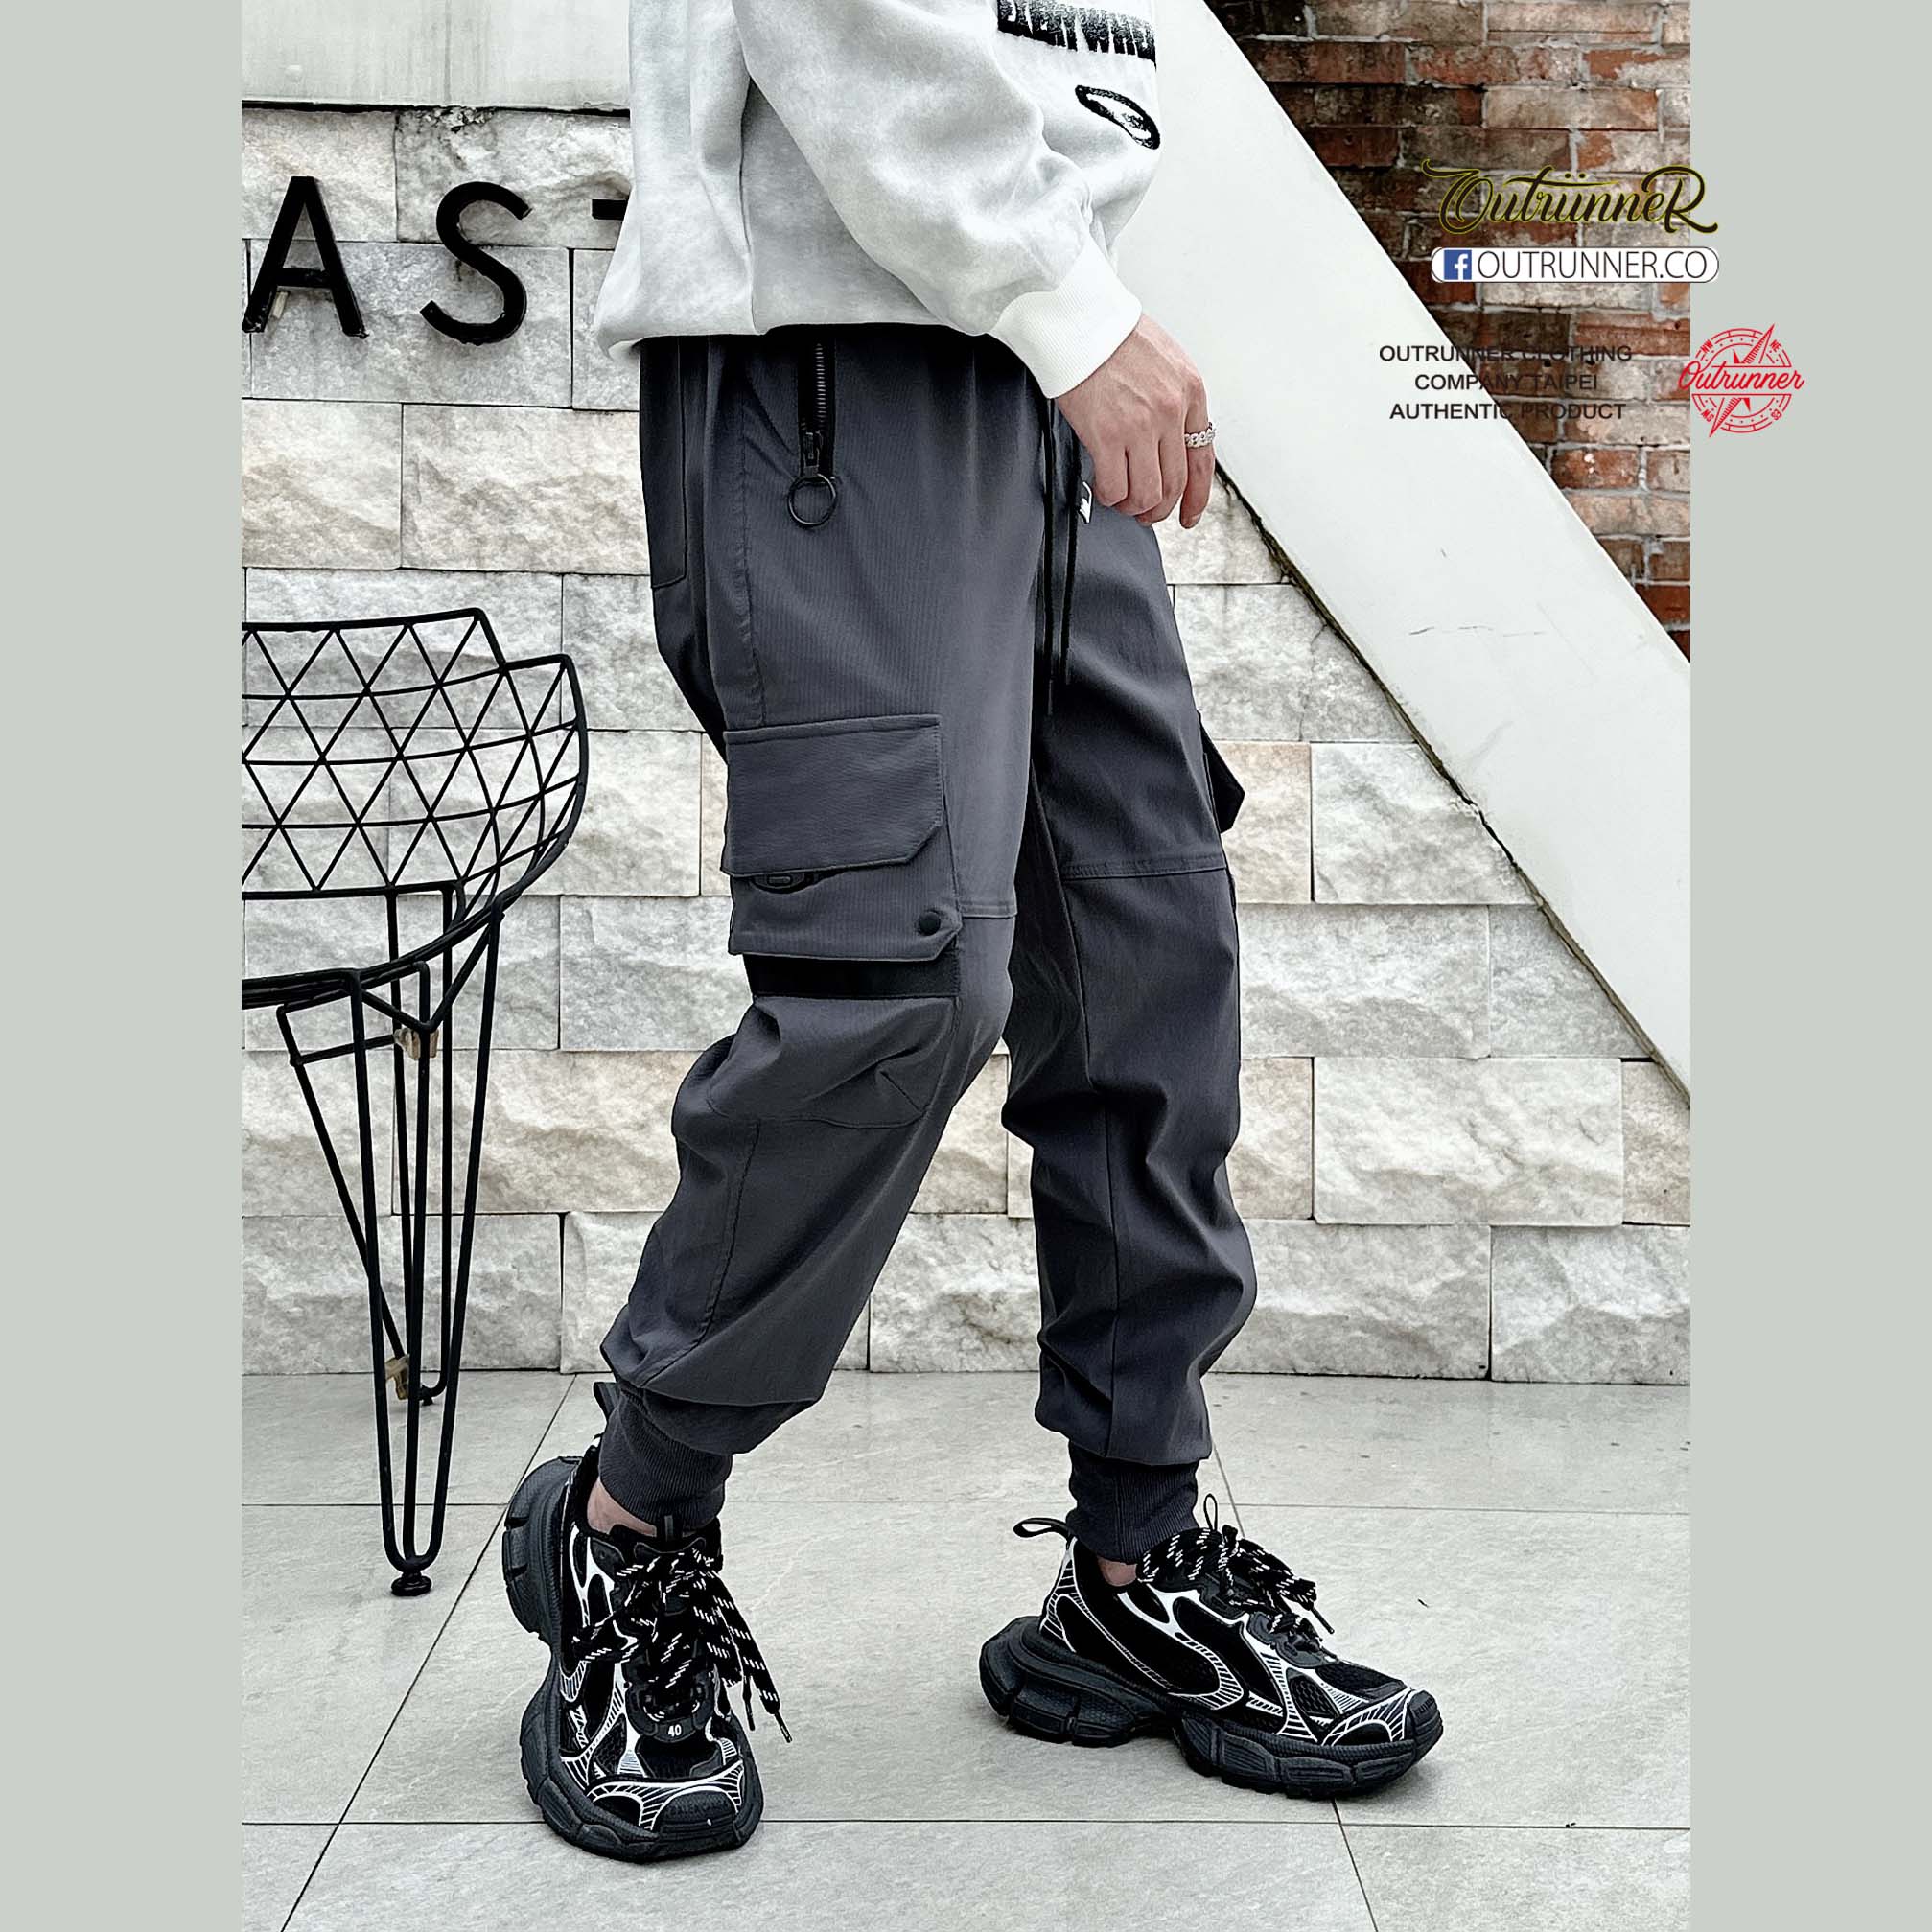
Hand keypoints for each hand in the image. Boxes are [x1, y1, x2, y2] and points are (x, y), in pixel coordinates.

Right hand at [1054, 315, 1211, 528]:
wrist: (1080, 319)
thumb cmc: (1112, 334)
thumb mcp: (1164, 360)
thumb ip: (1172, 399)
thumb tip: (1168, 440)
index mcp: (1190, 391)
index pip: (1202, 459)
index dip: (1196, 496)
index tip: (1188, 513)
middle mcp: (1171, 410)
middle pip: (1174, 483)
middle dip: (1160, 507)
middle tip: (1146, 512)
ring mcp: (1141, 425)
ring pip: (1147, 493)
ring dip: (1134, 506)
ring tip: (1122, 501)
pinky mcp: (1108, 435)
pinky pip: (1115, 486)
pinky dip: (1110, 495)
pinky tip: (1103, 487)